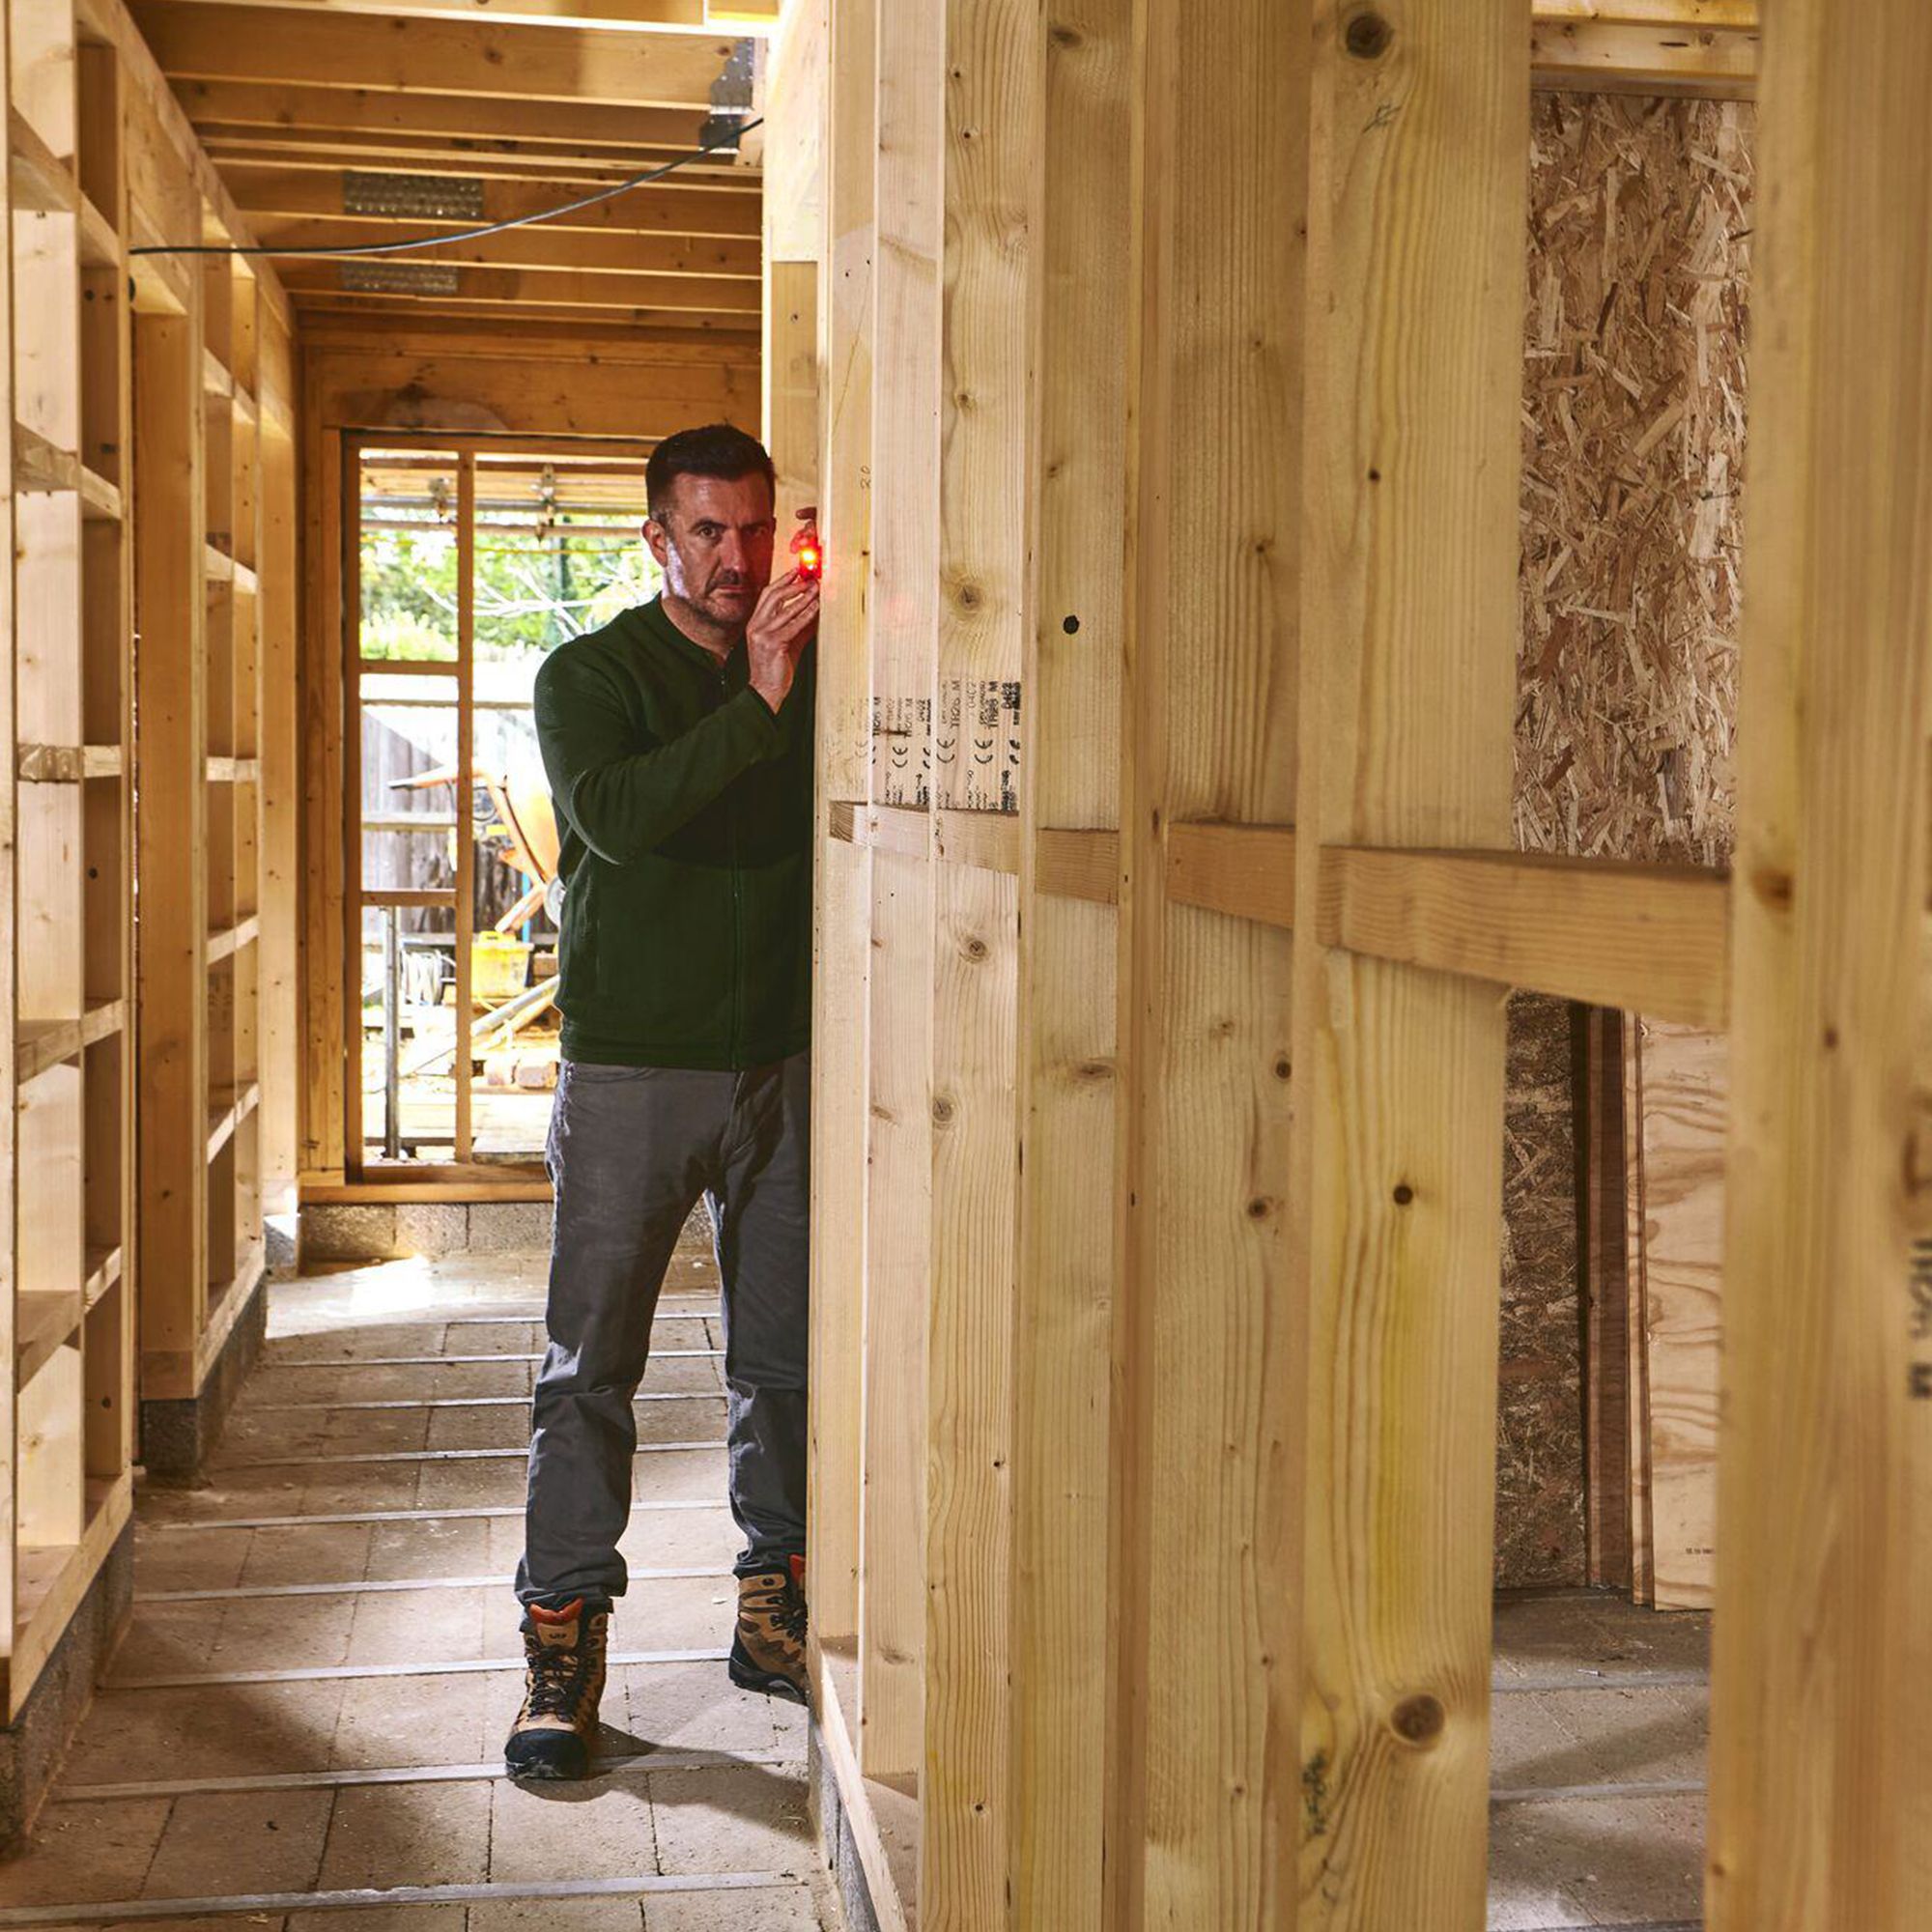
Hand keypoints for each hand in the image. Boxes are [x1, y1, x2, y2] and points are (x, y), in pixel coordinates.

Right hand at [746, 569, 819, 712]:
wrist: (766, 690)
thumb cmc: (776, 668)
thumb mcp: (788, 642)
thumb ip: (799, 626)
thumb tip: (815, 610)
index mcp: (755, 623)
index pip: (767, 595)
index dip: (783, 581)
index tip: (796, 571)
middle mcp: (756, 626)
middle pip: (774, 595)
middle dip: (794, 584)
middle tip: (810, 578)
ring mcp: (763, 634)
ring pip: (785, 608)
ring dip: (804, 597)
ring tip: (817, 589)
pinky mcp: (773, 644)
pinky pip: (793, 625)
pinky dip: (806, 614)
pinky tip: (816, 608)